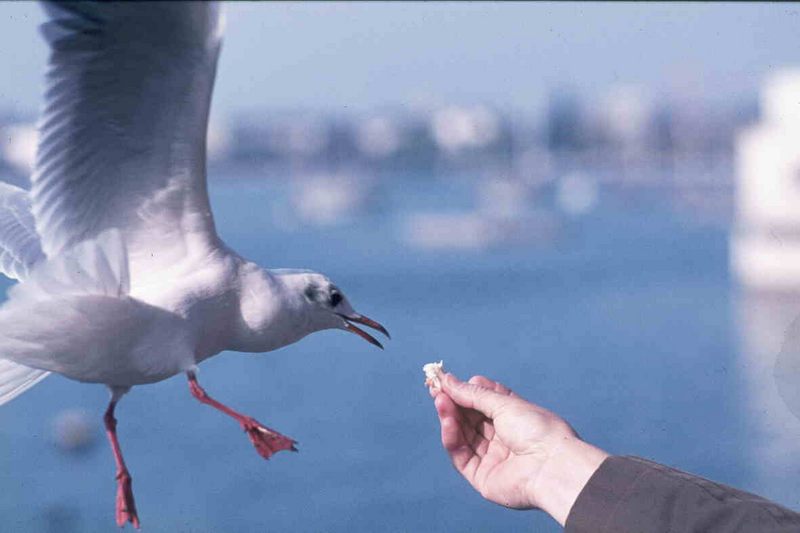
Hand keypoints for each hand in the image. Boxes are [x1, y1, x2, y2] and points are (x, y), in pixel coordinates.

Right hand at [432, 373, 607, 524]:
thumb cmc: (536, 429)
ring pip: (463, 436)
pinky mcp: (482, 477)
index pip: (482, 401)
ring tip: (441, 402)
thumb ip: (472, 393)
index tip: (444, 380)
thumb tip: (448, 380)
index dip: (464, 391)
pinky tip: (448, 423)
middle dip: (453, 403)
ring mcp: (492, 458)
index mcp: (513, 418)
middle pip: (470, 419)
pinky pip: (461, 456)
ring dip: (450, 418)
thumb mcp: (503, 403)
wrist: (551, 465)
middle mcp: (503, 437)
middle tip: (436, 389)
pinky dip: (452, 439)